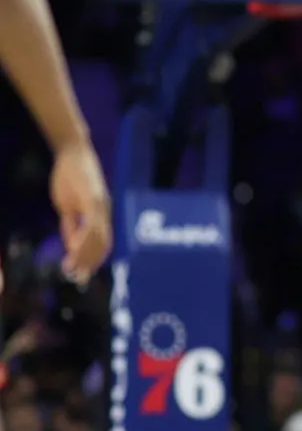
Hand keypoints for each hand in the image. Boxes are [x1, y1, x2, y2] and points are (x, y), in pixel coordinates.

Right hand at [49, 140, 110, 285]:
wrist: (72, 153)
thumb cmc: (70, 178)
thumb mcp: (67, 206)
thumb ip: (72, 225)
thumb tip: (72, 245)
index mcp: (101, 215)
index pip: (103, 243)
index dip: (94, 259)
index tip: (83, 273)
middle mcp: (105, 212)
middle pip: (103, 244)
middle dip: (90, 262)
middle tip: (78, 277)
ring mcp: (101, 205)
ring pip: (99, 237)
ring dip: (85, 255)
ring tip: (73, 268)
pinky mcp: (93, 199)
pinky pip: (92, 224)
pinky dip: (84, 239)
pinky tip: (75, 249)